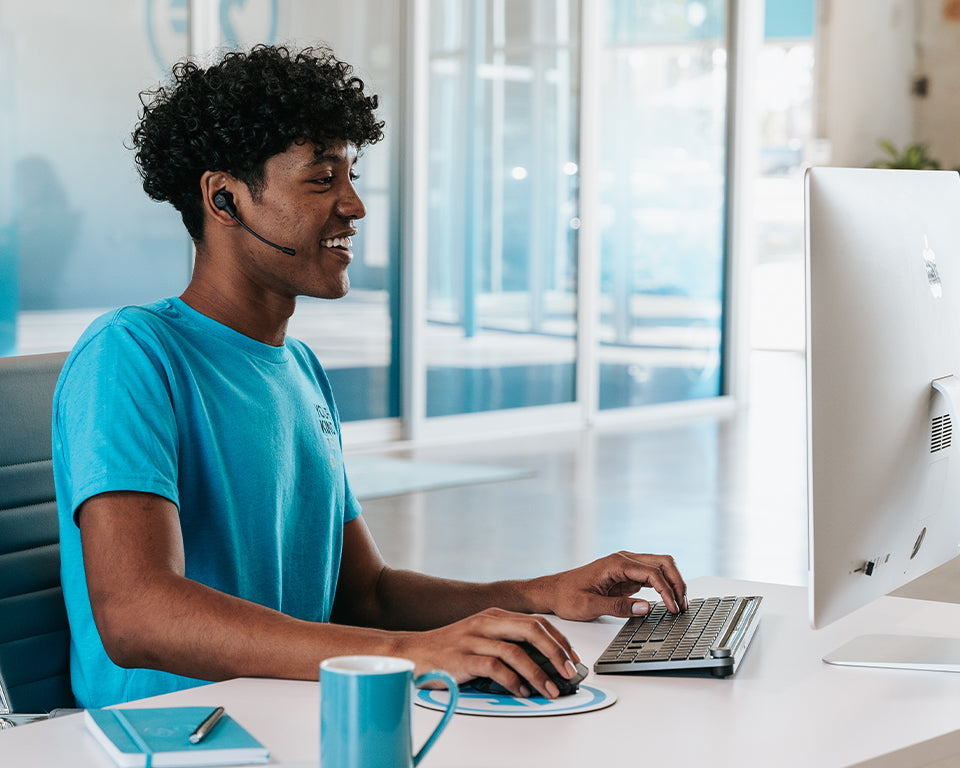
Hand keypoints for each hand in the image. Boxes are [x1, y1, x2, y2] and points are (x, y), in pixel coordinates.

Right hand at [394, 608, 580, 698]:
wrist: (412, 652)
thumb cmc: (449, 648)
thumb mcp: (481, 637)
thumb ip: (507, 643)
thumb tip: (543, 663)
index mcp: (495, 615)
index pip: (537, 622)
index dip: (559, 640)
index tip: (572, 658)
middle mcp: (486, 622)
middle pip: (532, 630)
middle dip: (556, 652)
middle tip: (568, 672)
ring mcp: (474, 638)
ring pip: (517, 651)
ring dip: (538, 673)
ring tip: (550, 690)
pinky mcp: (463, 658)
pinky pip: (496, 668)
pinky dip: (514, 682)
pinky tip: (522, 692)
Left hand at [536, 551, 687, 620]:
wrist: (552, 592)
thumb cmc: (566, 596)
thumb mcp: (589, 606)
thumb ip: (618, 607)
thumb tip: (646, 607)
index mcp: (616, 563)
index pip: (652, 572)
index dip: (667, 590)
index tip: (674, 608)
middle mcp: (624, 560)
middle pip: (662, 563)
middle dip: (677, 582)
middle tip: (683, 605)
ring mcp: (626, 567)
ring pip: (660, 567)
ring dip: (673, 583)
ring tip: (680, 605)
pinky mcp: (626, 576)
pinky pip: (652, 577)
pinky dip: (664, 587)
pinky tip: (669, 602)